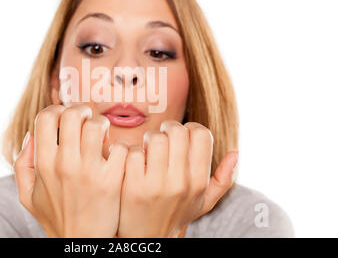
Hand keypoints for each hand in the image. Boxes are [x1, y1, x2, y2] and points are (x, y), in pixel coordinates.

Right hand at [14, 104, 127, 236]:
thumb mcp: (28, 194)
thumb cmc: (56, 216)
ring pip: (96, 125)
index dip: (57, 110)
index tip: (65, 118)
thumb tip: (32, 134)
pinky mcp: (111, 181)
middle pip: (72, 114)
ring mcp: (89, 172)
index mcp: (43, 164)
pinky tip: (117, 154)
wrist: (80, 243)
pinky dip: (119, 147)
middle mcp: (64, 164)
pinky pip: (119, 147)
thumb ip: (23, 163)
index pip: (46, 117)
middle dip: (81, 111)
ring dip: (101, 125)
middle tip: (86, 119)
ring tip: (103, 135)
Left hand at [117, 120, 237, 237]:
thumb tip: (235, 153)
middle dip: (167, 128)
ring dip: (148, 138)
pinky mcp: (132, 186)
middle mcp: (180, 183)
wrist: (146, 239)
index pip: (201, 134)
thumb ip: (222, 180)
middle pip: (177, 131)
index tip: (182, 135)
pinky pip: (132, 152)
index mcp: (198, 182)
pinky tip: (133, 161)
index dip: (190, 127)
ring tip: (147, 148)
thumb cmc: (174, 214)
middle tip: (162, 137)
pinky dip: (130, 152)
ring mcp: (155, 185)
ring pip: (154, 138)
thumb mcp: (202, 202)